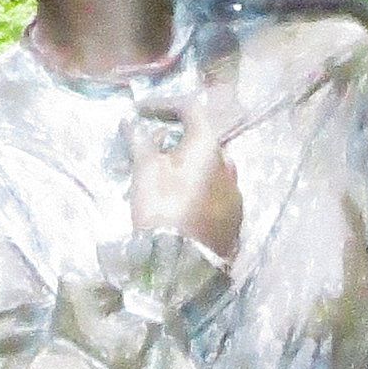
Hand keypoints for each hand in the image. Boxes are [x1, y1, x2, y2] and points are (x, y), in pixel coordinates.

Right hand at [127, 87, 243, 261]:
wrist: (182, 263)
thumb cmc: (162, 208)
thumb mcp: (145, 171)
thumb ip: (141, 141)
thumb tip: (131, 121)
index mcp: (209, 146)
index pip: (190, 109)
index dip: (164, 105)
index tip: (142, 113)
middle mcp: (230, 164)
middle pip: (203, 141)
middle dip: (178, 140)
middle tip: (152, 150)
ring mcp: (236, 193)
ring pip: (211, 169)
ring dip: (190, 166)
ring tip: (168, 179)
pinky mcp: (235, 219)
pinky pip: (217, 193)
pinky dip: (200, 189)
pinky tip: (184, 202)